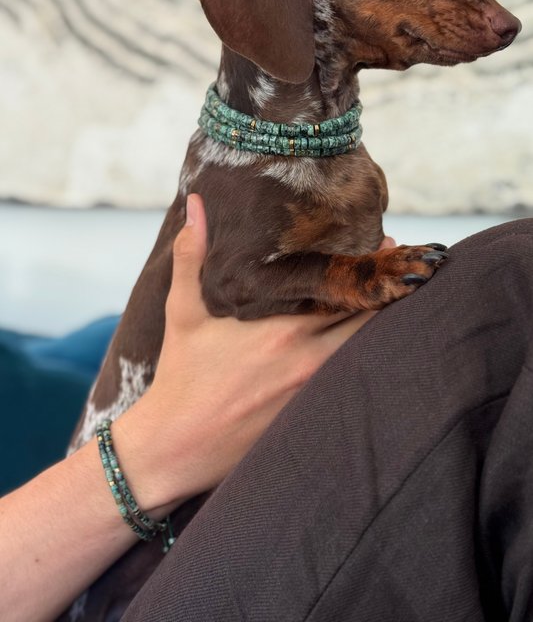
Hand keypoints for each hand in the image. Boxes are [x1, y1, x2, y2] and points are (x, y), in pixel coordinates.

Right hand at [115, 195, 395, 513]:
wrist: (173, 447)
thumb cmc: (179, 375)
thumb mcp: (183, 310)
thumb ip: (192, 254)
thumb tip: (195, 203)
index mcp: (280, 325)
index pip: (344, 287)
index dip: (372, 265)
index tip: (384, 245)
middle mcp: (306, 357)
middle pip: (369, 318)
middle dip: (386, 293)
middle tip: (398, 272)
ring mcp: (315, 391)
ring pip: (370, 351)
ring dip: (384, 327)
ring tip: (392, 301)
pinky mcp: (315, 417)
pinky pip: (357, 383)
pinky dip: (370, 361)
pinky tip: (376, 347)